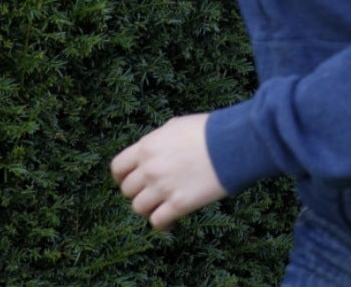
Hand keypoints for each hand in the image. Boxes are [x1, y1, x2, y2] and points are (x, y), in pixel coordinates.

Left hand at [111, 114, 228, 230]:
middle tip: (152, 194)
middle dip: (138, 193)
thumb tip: (152, 150)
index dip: (121, 178)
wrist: (233, 143)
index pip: (117, 168)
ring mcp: (162, 188)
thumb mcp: (175, 126)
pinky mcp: (179, 204)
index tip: (130, 182)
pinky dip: (161, 225)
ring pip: (139, 208)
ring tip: (162, 207)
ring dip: (149, 209)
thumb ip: (157, 140)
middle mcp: (149, 169)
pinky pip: (157, 222)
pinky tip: (170, 222)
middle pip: (127, 190)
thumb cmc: (209, 131)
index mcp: (146, 147)